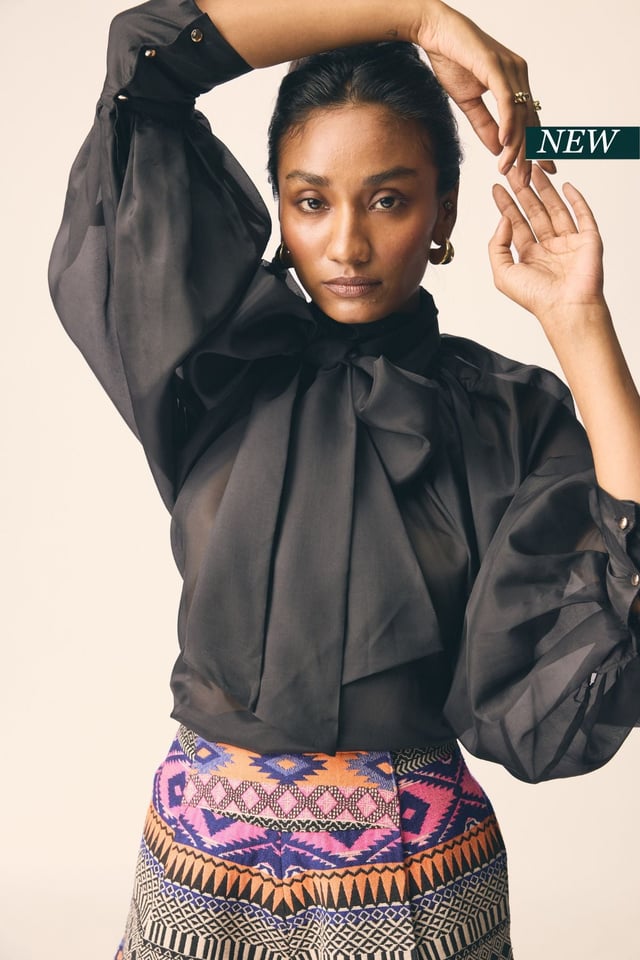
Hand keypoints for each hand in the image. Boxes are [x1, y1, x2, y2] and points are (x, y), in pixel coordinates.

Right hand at [418, 2, 553, 183]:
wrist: (434, 32)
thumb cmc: (451, 60)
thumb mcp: (468, 102)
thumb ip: (485, 125)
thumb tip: (498, 148)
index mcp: (514, 81)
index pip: (530, 120)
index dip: (536, 148)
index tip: (539, 172)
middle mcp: (518, 73)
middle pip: (530, 121)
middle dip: (528, 155)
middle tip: (524, 182)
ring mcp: (510, 68)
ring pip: (520, 114)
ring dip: (516, 146)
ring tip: (510, 170)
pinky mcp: (496, 66)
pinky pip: (507, 100)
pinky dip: (508, 123)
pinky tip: (506, 143)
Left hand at [488, 165, 605, 335]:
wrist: (566, 307)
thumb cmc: (536, 297)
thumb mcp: (502, 273)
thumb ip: (496, 246)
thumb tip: (503, 219)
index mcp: (529, 256)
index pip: (516, 224)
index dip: (506, 205)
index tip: (497, 187)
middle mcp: (548, 247)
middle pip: (534, 212)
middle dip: (523, 191)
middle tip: (514, 171)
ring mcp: (568, 242)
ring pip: (555, 208)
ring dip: (545, 189)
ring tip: (534, 170)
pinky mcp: (588, 240)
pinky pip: (583, 214)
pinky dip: (576, 199)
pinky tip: (566, 185)